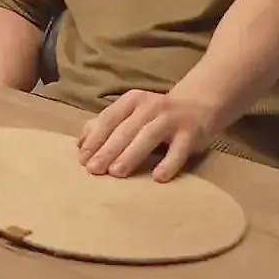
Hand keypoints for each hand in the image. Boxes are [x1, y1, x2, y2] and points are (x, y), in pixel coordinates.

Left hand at [77, 89, 217, 181]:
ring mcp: (171, 119)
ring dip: (131, 155)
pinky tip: (158, 177)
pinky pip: (179, 150)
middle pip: (125, 130)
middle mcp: (150, 107)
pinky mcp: (191, 133)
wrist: (199, 104)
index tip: (82, 159)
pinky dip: (169, 163)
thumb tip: (80, 144)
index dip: (94, 139)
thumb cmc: (156, 114)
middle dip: (107, 150)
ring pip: (148, 137)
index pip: (108, 119)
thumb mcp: (131, 112)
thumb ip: (106, 124)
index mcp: (132, 101)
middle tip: (94, 170)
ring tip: (116, 173)